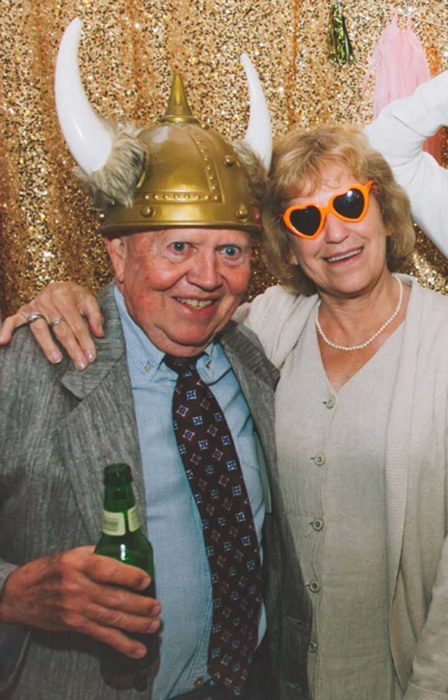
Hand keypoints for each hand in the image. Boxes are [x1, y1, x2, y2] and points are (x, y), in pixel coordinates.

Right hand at [0, 282, 103, 370]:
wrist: (59, 286)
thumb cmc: (75, 296)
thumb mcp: (89, 300)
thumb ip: (95, 316)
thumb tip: (99, 334)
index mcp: (64, 295)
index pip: (76, 323)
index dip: (85, 341)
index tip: (91, 357)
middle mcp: (47, 300)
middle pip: (60, 329)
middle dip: (72, 348)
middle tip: (80, 364)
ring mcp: (34, 306)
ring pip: (40, 329)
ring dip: (48, 346)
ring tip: (57, 360)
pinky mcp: (23, 311)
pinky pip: (12, 321)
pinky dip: (6, 330)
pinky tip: (2, 342)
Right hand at [0, 546, 160, 658]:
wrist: (22, 594)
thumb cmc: (50, 570)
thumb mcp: (72, 554)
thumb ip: (97, 554)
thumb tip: (127, 552)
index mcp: (78, 564)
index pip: (107, 570)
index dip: (129, 576)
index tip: (146, 580)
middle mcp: (78, 587)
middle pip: (115, 598)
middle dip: (140, 605)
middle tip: (157, 607)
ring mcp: (76, 608)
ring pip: (112, 618)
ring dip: (137, 624)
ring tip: (154, 624)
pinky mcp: (75, 625)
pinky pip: (102, 636)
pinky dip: (122, 643)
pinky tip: (138, 648)